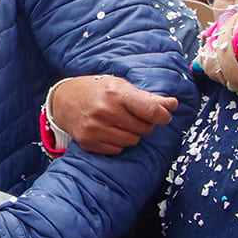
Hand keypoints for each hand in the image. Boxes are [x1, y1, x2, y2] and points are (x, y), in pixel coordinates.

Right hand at [49, 75, 177, 155]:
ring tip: (118, 122)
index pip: (151, 111)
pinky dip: (117, 143)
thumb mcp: (121, 86)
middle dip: (143, 123)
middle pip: (144, 129)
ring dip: (130, 134)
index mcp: (116, 94)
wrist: (64, 100)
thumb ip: (148, 98)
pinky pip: (117, 150)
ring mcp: (95, 129)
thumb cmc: (97, 91)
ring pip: (132, 141)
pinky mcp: (88, 142)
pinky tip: (108, 131)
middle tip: (131, 115)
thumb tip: (173, 105)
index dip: (163, 115)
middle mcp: (105, 112)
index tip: (164, 115)